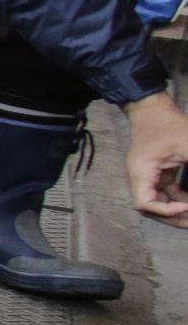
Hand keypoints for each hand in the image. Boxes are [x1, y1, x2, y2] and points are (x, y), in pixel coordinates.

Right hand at [124, 93, 187, 224]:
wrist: (152, 107)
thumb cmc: (167, 123)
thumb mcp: (187, 144)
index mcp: (141, 172)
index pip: (144, 203)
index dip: (165, 210)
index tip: (186, 206)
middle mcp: (140, 178)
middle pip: (152, 208)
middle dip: (174, 216)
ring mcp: (147, 176)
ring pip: (159, 202)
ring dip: (177, 209)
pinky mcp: (156, 172)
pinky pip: (166, 192)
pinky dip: (179, 199)